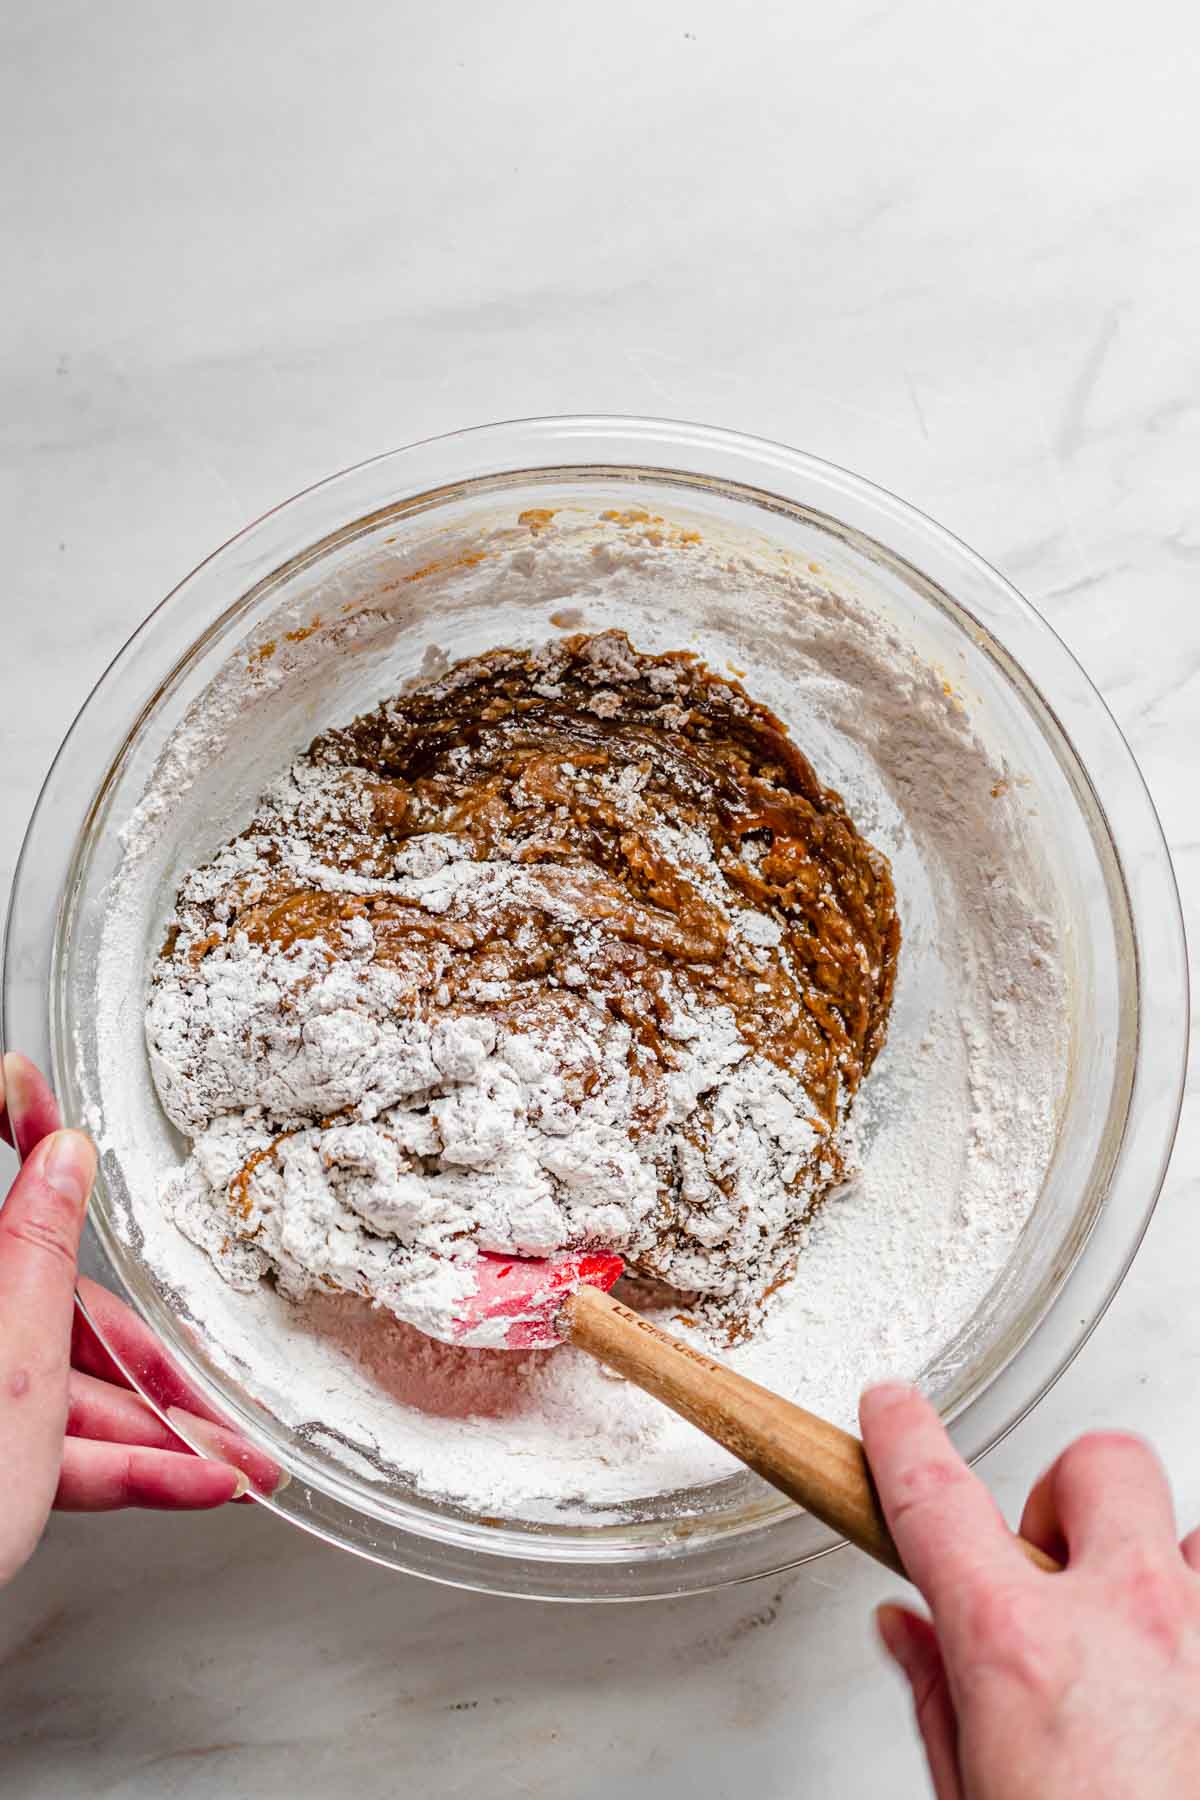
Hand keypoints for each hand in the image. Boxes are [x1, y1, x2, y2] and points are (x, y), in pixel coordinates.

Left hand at [1, 1054, 269, 1588]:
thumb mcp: (11, 1359)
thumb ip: (38, 1248)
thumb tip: (62, 1153)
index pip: (10, 1199)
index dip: (24, 1131)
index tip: (22, 1077)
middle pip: (55, 1320)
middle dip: (150, 1363)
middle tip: (214, 1378)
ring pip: (69, 1399)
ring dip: (162, 1433)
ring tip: (239, 1461)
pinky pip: (60, 1455)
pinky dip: (130, 1470)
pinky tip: (195, 1483)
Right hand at [861, 1383, 1199, 1799]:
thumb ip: (941, 1703)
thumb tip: (910, 1631)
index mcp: (1020, 1650)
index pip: (936, 1498)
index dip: (903, 1437)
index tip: (893, 1410)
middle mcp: (1126, 1620)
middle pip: (1097, 1463)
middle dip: (1066, 1499)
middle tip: (1053, 1570)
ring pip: (1191, 1531)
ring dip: (1162, 1571)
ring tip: (1148, 1646)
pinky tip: (1190, 1676)